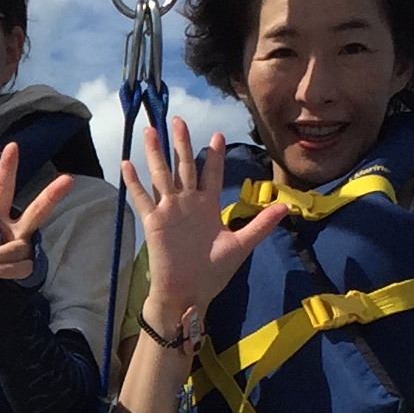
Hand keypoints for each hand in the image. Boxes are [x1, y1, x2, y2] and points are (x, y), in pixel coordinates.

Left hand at [0, 142, 75, 283]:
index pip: (2, 190)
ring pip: (16, 248)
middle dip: (50, 195)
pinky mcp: (27, 269)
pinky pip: (20, 268)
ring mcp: (23, 250)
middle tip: (68, 179)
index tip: (12, 146)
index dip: (7, 169)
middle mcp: (15, 230)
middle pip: (37, 211)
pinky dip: (6, 270)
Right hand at [121, 115, 281, 343]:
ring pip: (162, 175)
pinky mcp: (154, 222)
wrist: (189, 293)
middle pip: (184, 166)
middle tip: (179, 119)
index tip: (218, 135)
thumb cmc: (213, 273)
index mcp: (208, 206)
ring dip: (155, 153)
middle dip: (182, 142)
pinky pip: (142, 198)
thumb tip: (287, 207)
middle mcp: (188, 203)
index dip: (214, 155)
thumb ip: (261, 224)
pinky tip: (126, 163)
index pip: (211, 173)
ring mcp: (169, 211)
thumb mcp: (241, 245)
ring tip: (151, 131)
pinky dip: (133, 182)